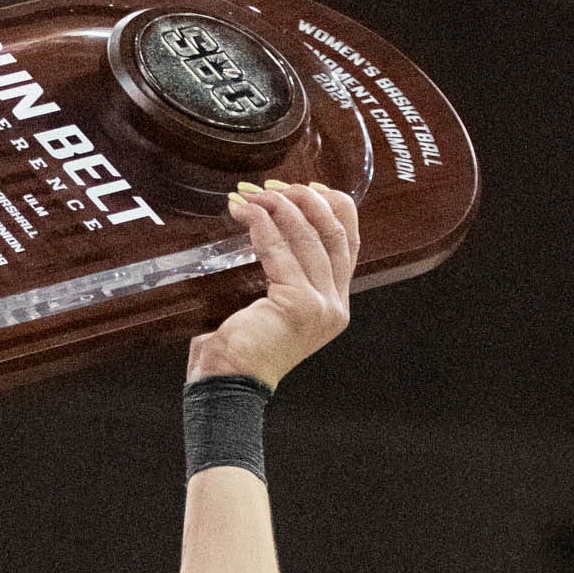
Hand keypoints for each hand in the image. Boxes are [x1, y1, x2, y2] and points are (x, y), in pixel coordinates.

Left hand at [186, 177, 359, 390]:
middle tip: (271, 186)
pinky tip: (243, 212)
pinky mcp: (298, 304)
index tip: (305, 186)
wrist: (226, 387)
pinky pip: (279, 249)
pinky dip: (261, 224)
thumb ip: (285, 275)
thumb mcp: (271, 307)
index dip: (331, 206)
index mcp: (335, 305)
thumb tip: (272, 225)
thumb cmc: (238, 352)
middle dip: (304, 199)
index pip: (348, 241)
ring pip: (308, 236)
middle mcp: (335, 305)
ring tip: (250, 195)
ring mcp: (321, 305)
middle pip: (333, 232)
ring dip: (278, 206)